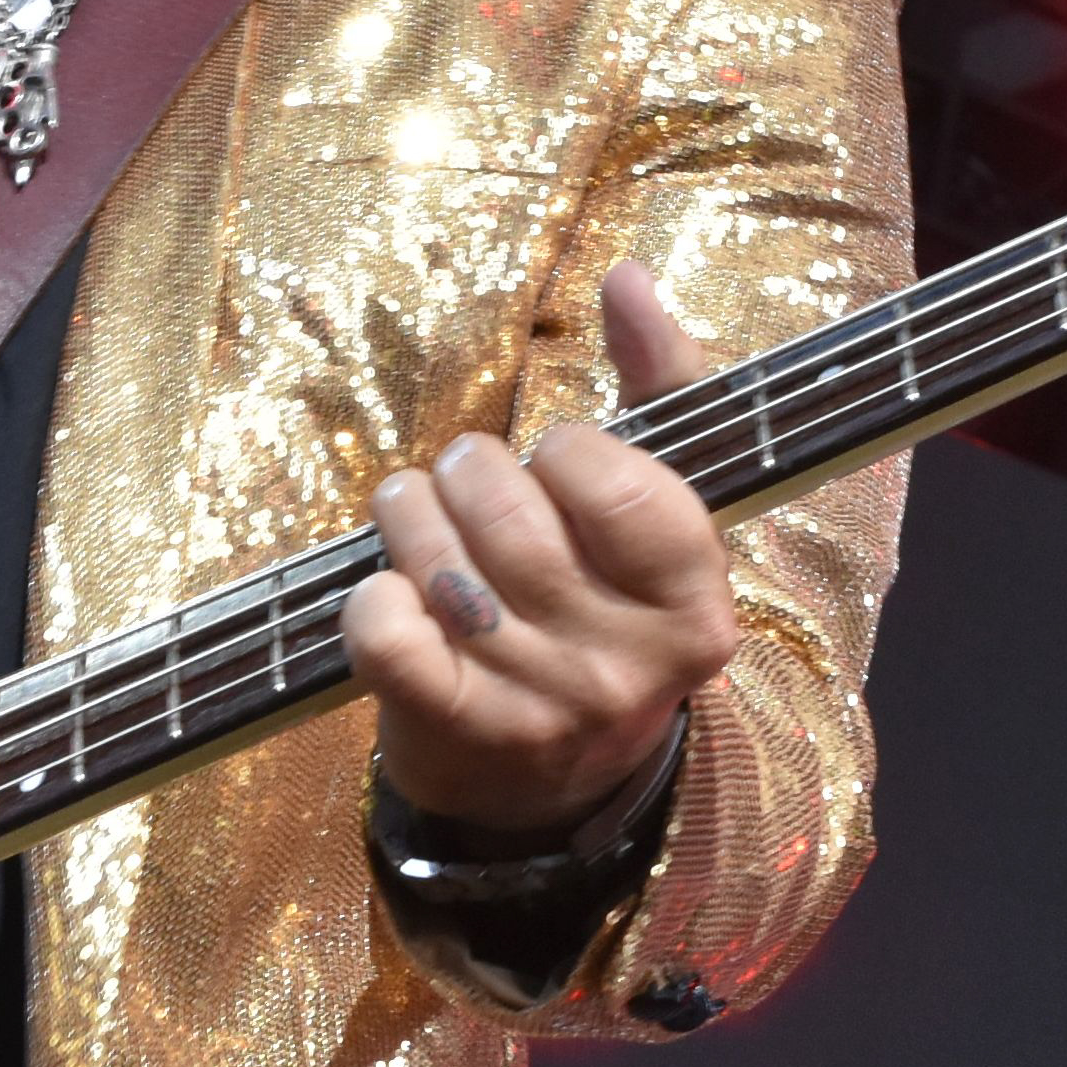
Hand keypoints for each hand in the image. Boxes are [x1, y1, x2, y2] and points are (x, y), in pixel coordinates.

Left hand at [348, 263, 735, 832]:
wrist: (552, 789)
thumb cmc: (606, 612)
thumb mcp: (658, 515)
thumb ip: (661, 389)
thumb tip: (628, 277)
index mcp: (696, 609)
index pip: (616, 484)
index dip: (565, 451)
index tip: (554, 458)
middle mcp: (626, 669)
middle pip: (515, 519)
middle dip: (469, 473)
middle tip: (462, 473)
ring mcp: (540, 708)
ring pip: (443, 568)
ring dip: (408, 515)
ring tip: (412, 508)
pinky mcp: (455, 733)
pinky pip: (388, 636)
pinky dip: (369, 595)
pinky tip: (384, 586)